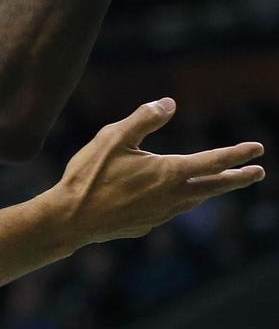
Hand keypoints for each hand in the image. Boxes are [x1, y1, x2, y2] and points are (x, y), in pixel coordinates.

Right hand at [45, 97, 264, 245]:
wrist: (71, 218)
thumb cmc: (90, 175)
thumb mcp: (113, 137)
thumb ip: (143, 118)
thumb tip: (170, 103)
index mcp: (168, 172)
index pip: (213, 161)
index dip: (237, 153)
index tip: (257, 149)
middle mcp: (172, 196)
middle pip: (214, 186)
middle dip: (238, 178)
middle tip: (257, 173)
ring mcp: (161, 214)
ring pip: (194, 200)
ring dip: (210, 190)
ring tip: (217, 183)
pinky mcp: (147, 225)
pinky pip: (171, 210)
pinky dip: (183, 201)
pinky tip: (172, 198)